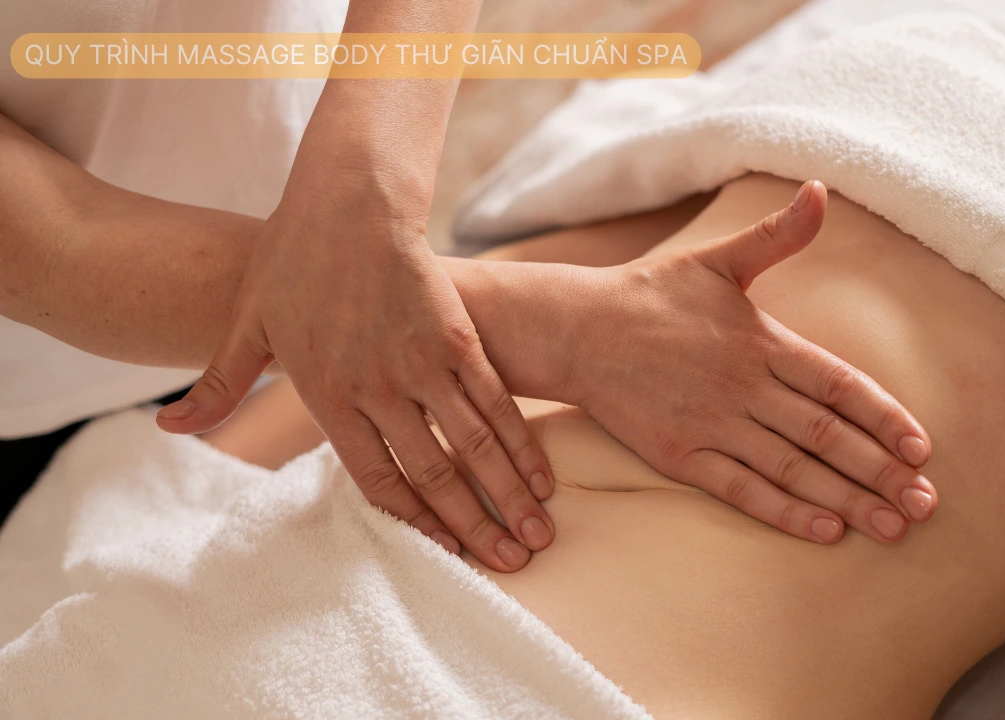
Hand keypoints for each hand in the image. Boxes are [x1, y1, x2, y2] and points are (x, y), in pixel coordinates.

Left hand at [155, 156, 554, 572]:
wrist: (349, 197)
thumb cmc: (291, 257)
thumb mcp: (244, 323)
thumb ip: (219, 386)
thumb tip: (167, 433)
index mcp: (328, 396)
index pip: (377, 479)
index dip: (417, 523)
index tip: (448, 555)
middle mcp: (379, 388)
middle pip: (434, 472)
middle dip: (474, 525)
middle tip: (509, 564)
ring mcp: (423, 361)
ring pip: (473, 444)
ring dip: (508, 495)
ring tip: (537, 536)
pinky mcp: (457, 334)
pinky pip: (495, 400)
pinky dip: (520, 441)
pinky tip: (542, 474)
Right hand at [562, 181, 935, 542]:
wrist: (576, 330)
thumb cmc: (652, 293)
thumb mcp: (717, 259)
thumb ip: (777, 234)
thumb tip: (820, 190)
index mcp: (759, 341)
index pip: (837, 383)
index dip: (883, 416)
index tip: (923, 447)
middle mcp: (742, 386)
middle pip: (825, 435)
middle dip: (880, 471)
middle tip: (925, 504)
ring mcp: (710, 424)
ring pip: (792, 469)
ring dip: (845, 499)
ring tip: (891, 526)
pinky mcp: (679, 455)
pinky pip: (741, 490)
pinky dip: (784, 512)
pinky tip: (825, 531)